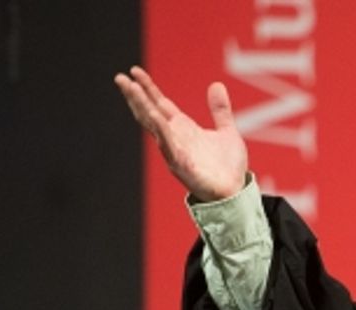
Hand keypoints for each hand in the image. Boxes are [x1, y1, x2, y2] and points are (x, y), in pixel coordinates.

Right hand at [114, 66, 247, 202]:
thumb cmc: (228, 168)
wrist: (235, 193)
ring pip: (154, 126)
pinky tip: (153, 116)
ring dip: (142, 107)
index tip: (134, 71)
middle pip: (149, 112)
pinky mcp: (182, 165)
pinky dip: (161, 131)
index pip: (160, 104)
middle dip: (135, 95)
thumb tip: (217, 84)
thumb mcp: (227, 132)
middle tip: (120, 77)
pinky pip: (169, 146)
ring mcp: (175, 151)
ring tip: (130, 88)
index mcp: (183, 129)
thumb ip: (220, 111)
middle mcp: (175, 138)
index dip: (148, 88)